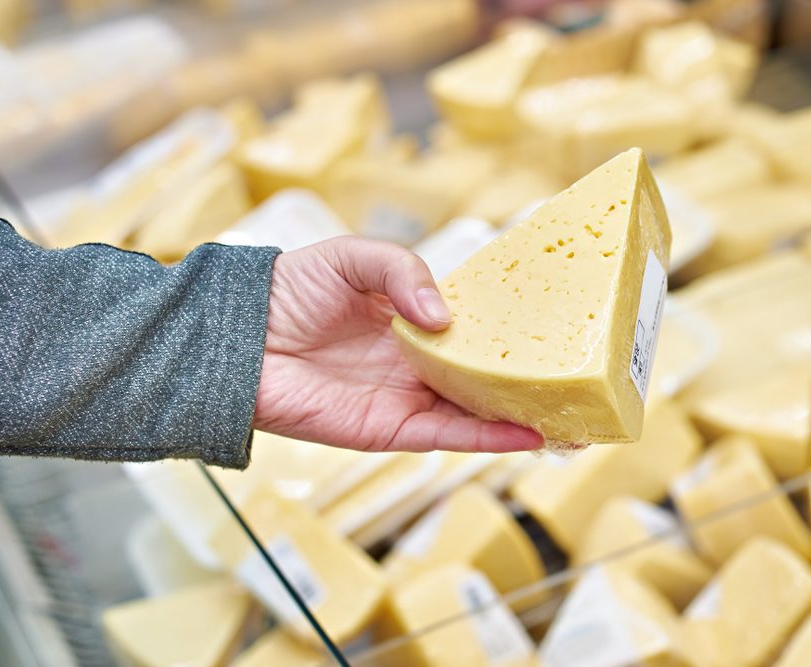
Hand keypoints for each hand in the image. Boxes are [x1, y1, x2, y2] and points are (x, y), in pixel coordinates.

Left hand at [254, 236, 542, 453]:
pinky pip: (445, 434)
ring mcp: (404, 396)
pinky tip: (527, 433)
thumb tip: (444, 316)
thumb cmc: (287, 289)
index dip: (506, 329)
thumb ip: (403, 271)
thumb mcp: (354, 257)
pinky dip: (487, 438)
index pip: (470, 327)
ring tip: (569, 413)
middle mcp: (413, 362)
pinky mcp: (387, 428)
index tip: (550, 326)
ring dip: (519, 413)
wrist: (236, 336)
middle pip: (480, 373)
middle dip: (523, 378)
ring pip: (473, 409)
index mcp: (408, 320)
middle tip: (574, 377)